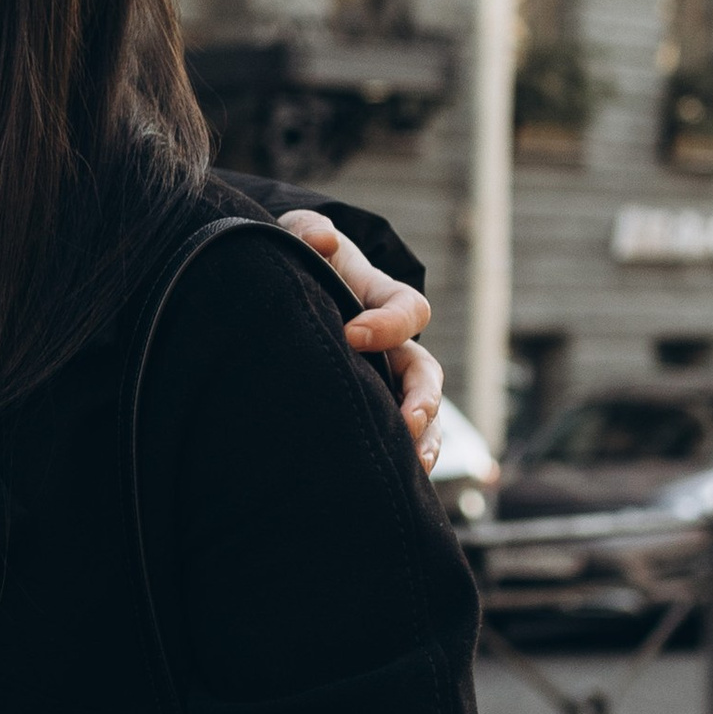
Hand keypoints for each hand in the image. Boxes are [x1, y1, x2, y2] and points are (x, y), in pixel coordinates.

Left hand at [276, 211, 443, 466]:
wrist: (286, 293)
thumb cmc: (298, 262)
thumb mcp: (298, 236)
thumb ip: (308, 231)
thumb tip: (322, 240)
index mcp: (384, 300)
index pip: (409, 310)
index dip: (389, 324)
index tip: (351, 334)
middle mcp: (394, 347)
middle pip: (427, 374)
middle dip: (422, 398)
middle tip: (405, 419)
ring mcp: (386, 383)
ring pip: (423, 414)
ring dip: (424, 439)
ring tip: (413, 463)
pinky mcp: (369, 412)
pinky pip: (398, 441)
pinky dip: (403, 460)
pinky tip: (396, 482)